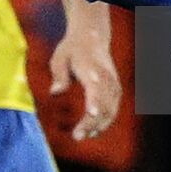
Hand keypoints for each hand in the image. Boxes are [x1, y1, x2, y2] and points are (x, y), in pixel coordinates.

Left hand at [48, 26, 121, 140]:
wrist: (93, 35)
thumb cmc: (72, 48)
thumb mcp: (60, 57)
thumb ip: (59, 75)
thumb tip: (54, 92)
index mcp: (92, 69)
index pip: (96, 90)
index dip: (95, 104)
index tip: (90, 115)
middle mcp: (106, 78)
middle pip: (104, 105)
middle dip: (92, 123)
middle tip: (76, 136)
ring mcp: (113, 83)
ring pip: (111, 110)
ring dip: (99, 125)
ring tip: (82, 136)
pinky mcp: (116, 88)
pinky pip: (113, 109)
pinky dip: (105, 121)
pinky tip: (93, 131)